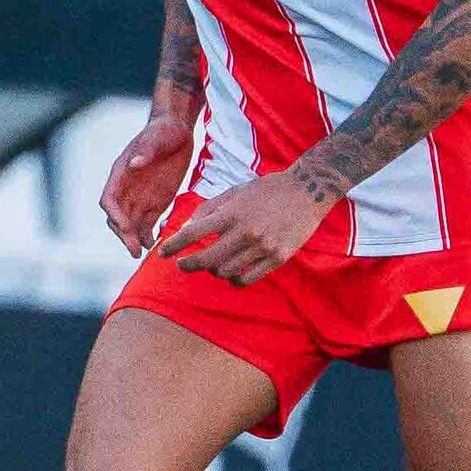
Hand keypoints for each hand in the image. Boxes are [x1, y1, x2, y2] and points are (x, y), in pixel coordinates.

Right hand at [99, 104, 193, 252]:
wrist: (177, 131)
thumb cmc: (164, 131)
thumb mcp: (158, 137)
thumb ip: (146, 151)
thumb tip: (133, 164)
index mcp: (121, 173)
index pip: (109, 200)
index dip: (114, 215)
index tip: (125, 227)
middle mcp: (127, 189)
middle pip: (117, 218)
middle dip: (123, 234)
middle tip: (134, 250)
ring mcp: (140, 198)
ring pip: (130, 225)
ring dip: (134, 240)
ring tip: (143, 254)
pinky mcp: (154, 203)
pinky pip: (146, 224)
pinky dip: (148, 236)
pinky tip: (155, 246)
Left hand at [152, 167, 329, 286]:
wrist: (308, 190)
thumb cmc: (266, 190)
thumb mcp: (234, 192)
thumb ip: (208, 211)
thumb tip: (185, 231)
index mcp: (232, 213)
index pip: (193, 234)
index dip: (173, 246)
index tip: (162, 253)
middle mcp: (246, 231)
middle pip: (205, 259)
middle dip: (187, 264)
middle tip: (182, 264)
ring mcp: (263, 247)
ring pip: (224, 272)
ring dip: (213, 271)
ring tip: (213, 263)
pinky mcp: (278, 258)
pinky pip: (246, 280)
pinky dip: (233, 280)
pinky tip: (231, 273)